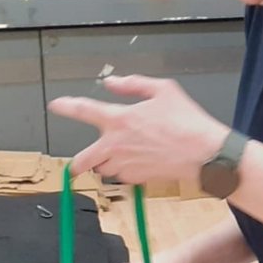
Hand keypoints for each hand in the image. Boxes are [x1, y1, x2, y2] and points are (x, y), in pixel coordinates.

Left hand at [49, 74, 227, 184]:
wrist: (204, 154)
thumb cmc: (188, 122)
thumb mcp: (164, 90)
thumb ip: (133, 84)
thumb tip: (113, 83)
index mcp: (120, 120)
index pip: (83, 110)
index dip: (67, 107)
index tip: (57, 105)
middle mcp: (116, 145)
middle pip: (82, 161)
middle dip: (76, 165)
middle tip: (75, 165)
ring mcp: (125, 165)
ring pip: (102, 169)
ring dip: (105, 164)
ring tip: (118, 157)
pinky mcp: (137, 179)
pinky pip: (122, 177)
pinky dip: (124, 172)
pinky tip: (138, 163)